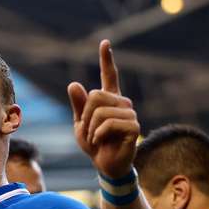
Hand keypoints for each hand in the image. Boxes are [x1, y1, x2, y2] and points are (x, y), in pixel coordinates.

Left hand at [68, 40, 138, 179]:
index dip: (106, 59)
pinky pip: (108, 123)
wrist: (106, 165)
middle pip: (95, 96)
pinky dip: (98, 135)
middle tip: (88, 132)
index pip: (109, 76)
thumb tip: (74, 84)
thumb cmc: (95, 144)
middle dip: (85, 116)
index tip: (105, 43)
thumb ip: (78, 106)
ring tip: (95, 139)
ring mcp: (130, 113)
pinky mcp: (134, 126)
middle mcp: (122, 103)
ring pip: (100, 111)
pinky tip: (101, 142)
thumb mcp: (80, 125)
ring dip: (90, 128)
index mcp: (109, 100)